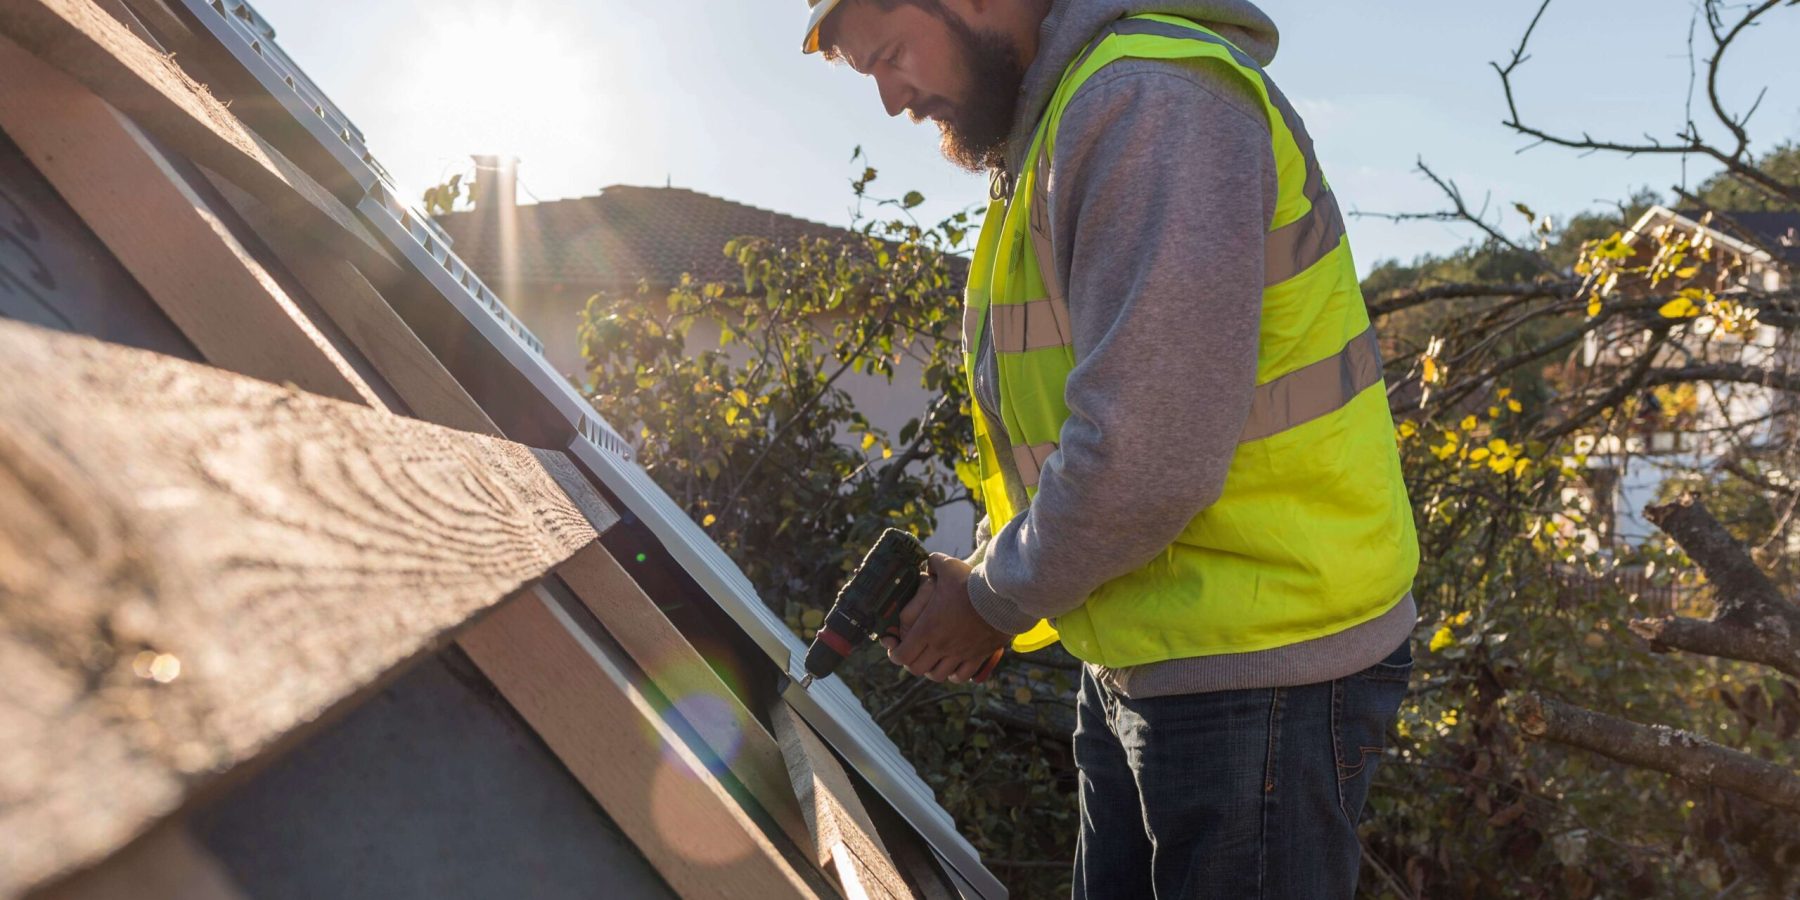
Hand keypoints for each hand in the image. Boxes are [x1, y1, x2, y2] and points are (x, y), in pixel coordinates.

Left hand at [880, 553, 1008, 682]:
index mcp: (927, 628)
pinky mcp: (978, 657)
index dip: (895, 653)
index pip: (901, 655)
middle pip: (916, 669)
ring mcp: (960, 654)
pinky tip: (954, 666)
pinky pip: (961, 676)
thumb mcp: (948, 566)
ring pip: (938, 676)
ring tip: (933, 660)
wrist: (1002, 598)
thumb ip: (934, 563)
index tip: (895, 646)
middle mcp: (940, 646)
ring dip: (932, 670)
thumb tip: (928, 562)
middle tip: (914, 652)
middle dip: (911, 662)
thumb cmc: (972, 583)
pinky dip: (954, 674)